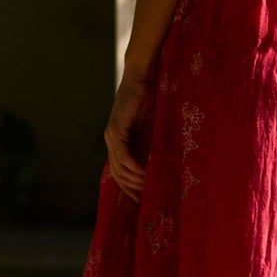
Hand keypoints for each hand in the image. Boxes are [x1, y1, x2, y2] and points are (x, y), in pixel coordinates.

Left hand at [104, 70, 153, 203]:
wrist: (143, 76)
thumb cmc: (151, 96)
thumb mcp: (153, 124)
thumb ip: (152, 140)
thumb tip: (165, 160)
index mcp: (119, 140)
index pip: (120, 171)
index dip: (129, 187)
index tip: (141, 200)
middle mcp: (112, 140)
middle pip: (117, 174)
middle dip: (131, 189)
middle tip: (145, 201)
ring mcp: (112, 135)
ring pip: (120, 167)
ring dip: (134, 180)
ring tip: (149, 188)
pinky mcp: (116, 129)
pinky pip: (123, 155)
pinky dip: (133, 167)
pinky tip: (144, 174)